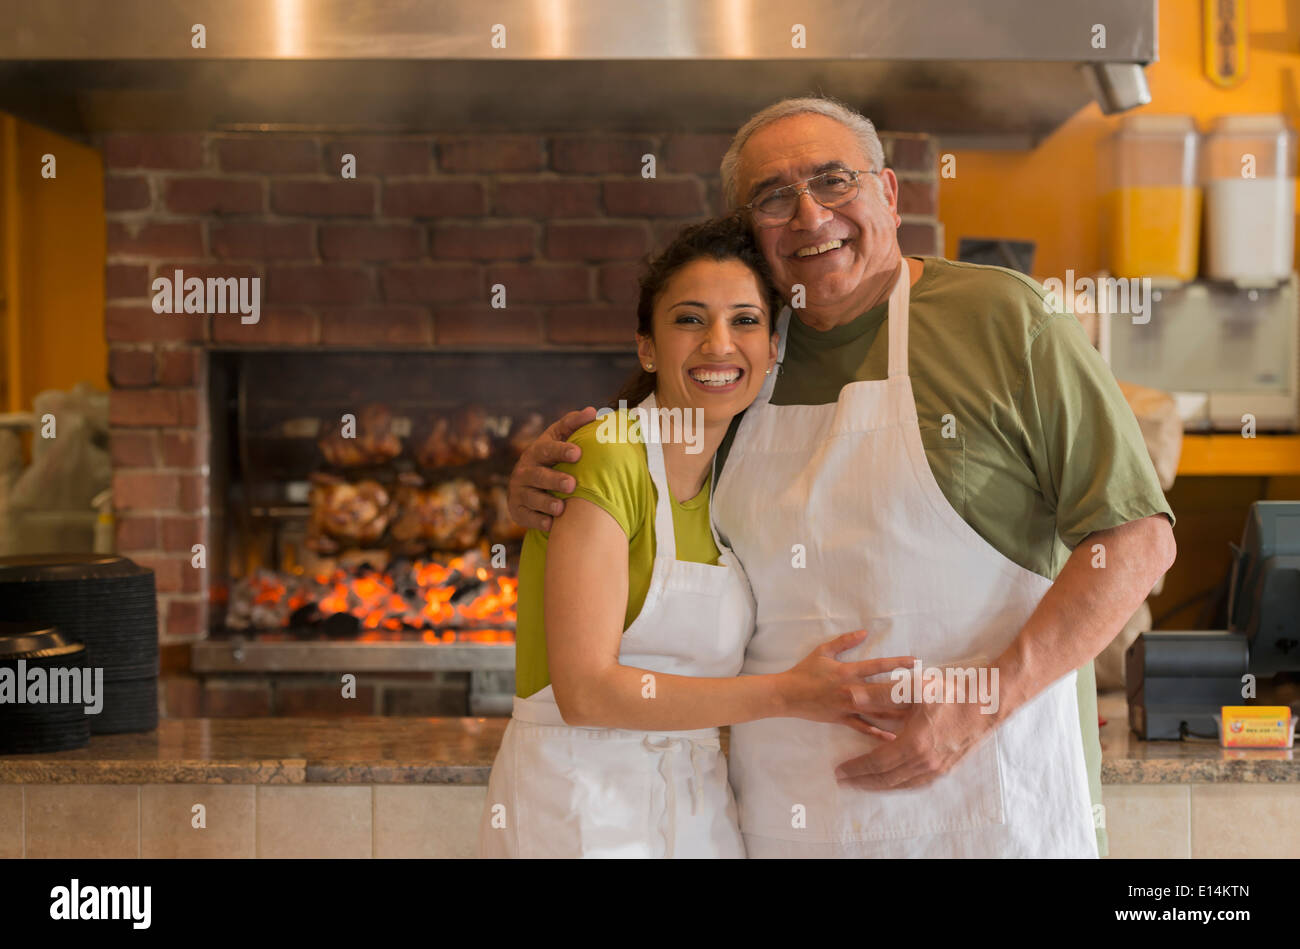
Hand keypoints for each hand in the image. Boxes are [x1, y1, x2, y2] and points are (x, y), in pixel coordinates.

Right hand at [506, 406, 597, 531]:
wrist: (525, 484)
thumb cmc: (549, 458)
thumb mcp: (557, 438)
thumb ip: (573, 424)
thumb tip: (593, 411)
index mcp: (537, 452)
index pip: (547, 449)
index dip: (561, 450)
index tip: (578, 453)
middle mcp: (524, 471)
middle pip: (538, 476)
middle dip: (554, 479)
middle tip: (572, 484)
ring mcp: (519, 492)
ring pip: (531, 498)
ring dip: (546, 503)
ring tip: (561, 507)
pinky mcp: (517, 511)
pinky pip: (527, 517)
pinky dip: (538, 521)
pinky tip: (551, 524)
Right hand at [778, 630, 915, 738]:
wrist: (787, 695)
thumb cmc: (805, 671)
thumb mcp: (823, 651)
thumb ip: (845, 641)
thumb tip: (864, 632)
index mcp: (848, 671)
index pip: (877, 666)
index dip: (897, 663)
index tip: (916, 662)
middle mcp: (851, 690)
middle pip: (884, 691)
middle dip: (905, 691)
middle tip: (927, 693)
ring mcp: (847, 707)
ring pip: (877, 711)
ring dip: (898, 713)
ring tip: (918, 716)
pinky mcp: (842, 720)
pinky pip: (863, 728)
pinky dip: (878, 734)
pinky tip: (894, 738)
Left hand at [834, 697, 993, 789]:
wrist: (987, 704)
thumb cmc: (950, 693)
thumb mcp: (914, 688)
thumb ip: (880, 693)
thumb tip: (851, 694)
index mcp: (913, 744)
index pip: (876, 762)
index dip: (856, 768)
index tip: (839, 770)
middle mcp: (924, 762)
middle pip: (886, 778)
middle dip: (862, 781)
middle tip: (844, 781)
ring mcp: (937, 768)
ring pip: (902, 784)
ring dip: (879, 786)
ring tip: (862, 783)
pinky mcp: (947, 769)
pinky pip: (917, 783)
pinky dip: (900, 785)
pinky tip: (893, 782)